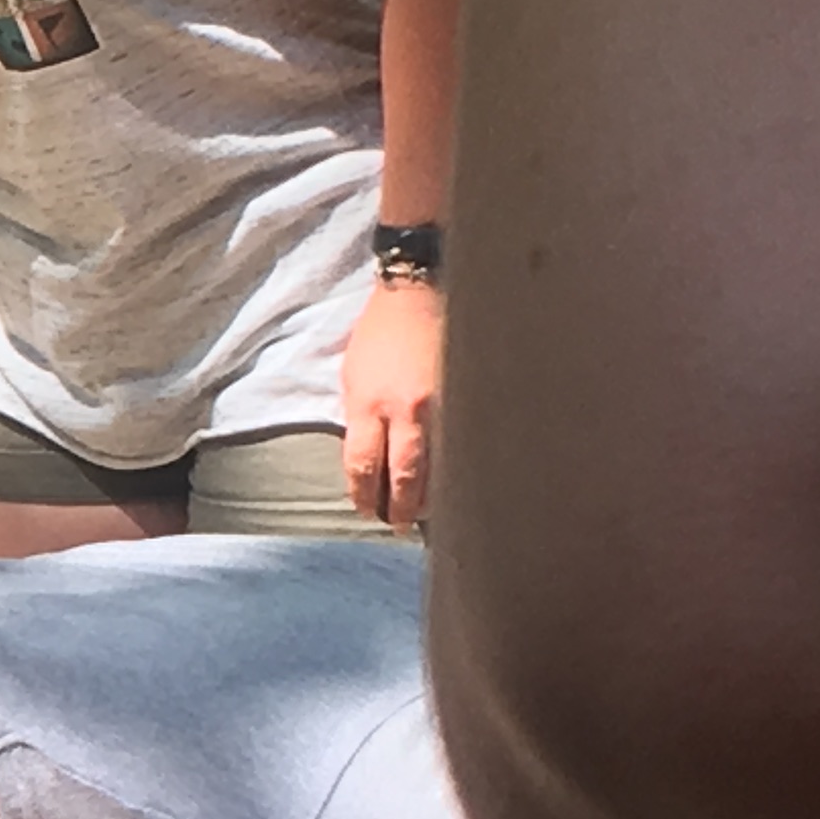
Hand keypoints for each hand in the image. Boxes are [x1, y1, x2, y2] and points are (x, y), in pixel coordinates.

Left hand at [339, 274, 444, 529]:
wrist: (418, 294)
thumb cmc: (378, 335)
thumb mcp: (352, 378)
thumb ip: (359, 419)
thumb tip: (367, 458)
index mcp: (369, 405)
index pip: (362, 466)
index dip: (363, 495)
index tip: (365, 510)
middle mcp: (406, 411)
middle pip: (404, 476)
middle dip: (399, 506)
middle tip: (397, 524)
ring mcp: (442, 406)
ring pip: (440, 466)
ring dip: (431, 495)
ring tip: (426, 512)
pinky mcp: (467, 399)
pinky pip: (463, 443)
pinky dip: (458, 466)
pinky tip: (457, 481)